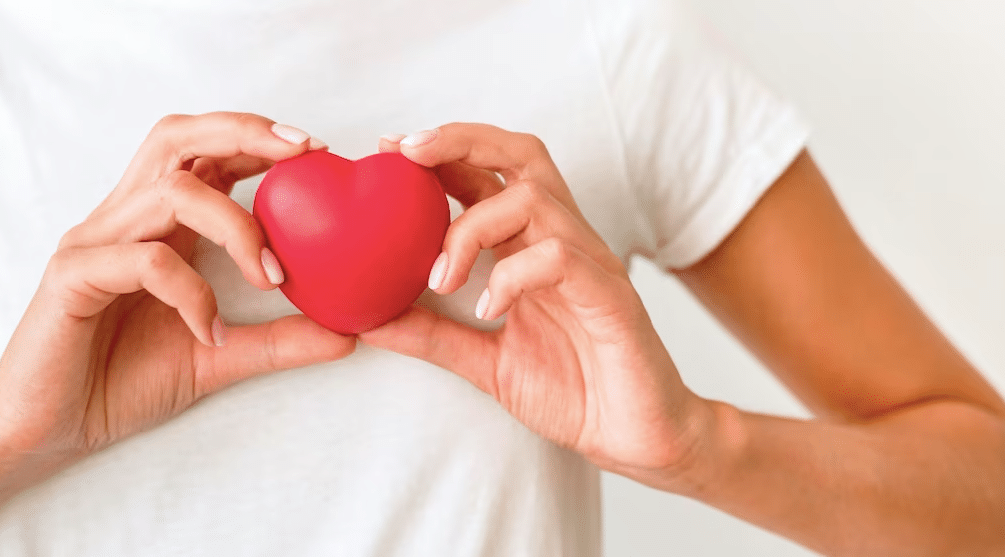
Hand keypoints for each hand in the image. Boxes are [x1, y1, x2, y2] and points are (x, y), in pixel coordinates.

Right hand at [0, 112, 354, 468]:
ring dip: (236, 227)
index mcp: (157, 224)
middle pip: (176, 138)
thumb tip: (349, 334)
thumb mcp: (220, 357)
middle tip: (302, 153)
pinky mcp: (73, 276)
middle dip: (243, 133)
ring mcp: (95, 243)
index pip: (204, 153)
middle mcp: (125, 219)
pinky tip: (210, 331)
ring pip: (170, 193)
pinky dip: (191, 292)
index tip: (316, 150)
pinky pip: (144, 261)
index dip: (257, 138)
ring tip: (272, 276)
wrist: (52, 430)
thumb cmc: (124, 380)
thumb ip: (279, 341)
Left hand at [361, 124, 713, 483]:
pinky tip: (488, 311)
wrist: (635, 436)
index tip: (389, 149)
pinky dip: (512, 276)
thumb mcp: (484, 362)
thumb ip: (433, 335)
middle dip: (461, 141)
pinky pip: (559, 258)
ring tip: (441, 280)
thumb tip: (368, 319)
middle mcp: (562, 241)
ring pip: (533, 200)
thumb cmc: (573, 391)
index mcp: (532, 247)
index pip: (490, 175)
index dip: (442, 152)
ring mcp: (589, 264)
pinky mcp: (610, 295)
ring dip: (471, 229)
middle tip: (407, 152)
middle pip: (522, 156)